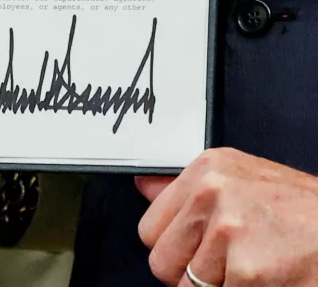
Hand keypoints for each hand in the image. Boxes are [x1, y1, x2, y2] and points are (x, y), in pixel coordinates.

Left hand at [136, 147, 317, 285]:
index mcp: (207, 169)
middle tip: (227, 265)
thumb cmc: (302, 210)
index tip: (195, 250)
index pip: (149, 228)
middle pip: (161, 262)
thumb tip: (143, 187)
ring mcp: (229, 231)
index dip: (172, 249)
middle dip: (189, 274)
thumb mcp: (241, 180)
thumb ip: (187, 189)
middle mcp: (213, 193)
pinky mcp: (248, 270)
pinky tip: (266, 279)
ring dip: (219, 286)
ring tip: (253, 267)